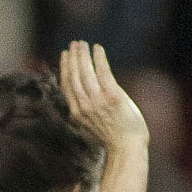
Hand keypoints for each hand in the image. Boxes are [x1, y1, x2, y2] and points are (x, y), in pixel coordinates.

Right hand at [58, 40, 147, 155]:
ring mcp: (96, 101)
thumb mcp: (91, 128)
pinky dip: (98, 58)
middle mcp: (83, 106)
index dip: (65, 69)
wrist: (126, 148)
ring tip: (82, 43)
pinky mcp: (111, 96)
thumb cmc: (113, 140)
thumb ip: (85, 115)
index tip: (65, 56)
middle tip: (73, 44)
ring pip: (85, 72)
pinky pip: (102, 72)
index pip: (67, 86)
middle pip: (74, 77)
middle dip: (72, 58)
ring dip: (82, 55)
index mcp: (76, 114)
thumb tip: (83, 105)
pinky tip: (97, 48)